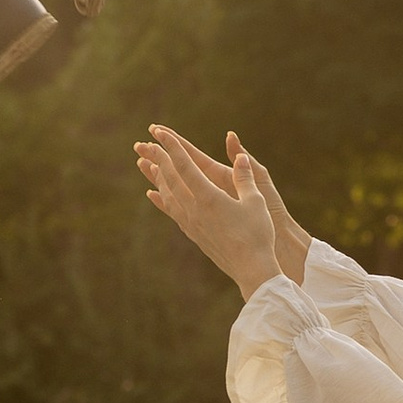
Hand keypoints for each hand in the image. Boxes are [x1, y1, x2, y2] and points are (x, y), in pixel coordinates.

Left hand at [134, 124, 284, 296]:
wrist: (251, 269)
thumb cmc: (258, 234)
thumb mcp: (255, 201)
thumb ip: (245, 177)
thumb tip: (240, 157)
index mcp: (209, 197)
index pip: (185, 165)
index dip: (172, 147)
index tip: (160, 132)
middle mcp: (194, 209)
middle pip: (170, 178)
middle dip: (158, 158)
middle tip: (145, 143)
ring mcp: (191, 223)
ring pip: (167, 194)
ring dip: (156, 176)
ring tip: (146, 163)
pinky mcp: (192, 233)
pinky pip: (171, 211)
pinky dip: (161, 199)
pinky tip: (154, 193)